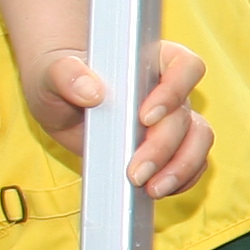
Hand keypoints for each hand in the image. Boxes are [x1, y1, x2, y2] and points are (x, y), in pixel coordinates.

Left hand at [30, 41, 214, 198]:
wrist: (58, 102)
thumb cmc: (57, 77)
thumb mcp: (50, 72)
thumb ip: (67, 75)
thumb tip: (92, 92)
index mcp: (150, 60)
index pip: (185, 66)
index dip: (175, 90)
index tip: (145, 117)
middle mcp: (170, 90)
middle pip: (186, 115)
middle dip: (164, 147)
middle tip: (135, 172)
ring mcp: (173, 120)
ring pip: (198, 141)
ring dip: (181, 167)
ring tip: (152, 188)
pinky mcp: (169, 148)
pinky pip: (192, 163)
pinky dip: (182, 179)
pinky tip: (157, 190)